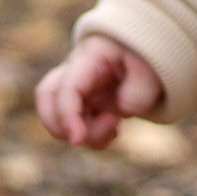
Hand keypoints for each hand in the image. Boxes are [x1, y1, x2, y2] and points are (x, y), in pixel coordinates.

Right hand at [34, 36, 164, 148]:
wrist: (146, 55)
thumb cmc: (145, 56)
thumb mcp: (149, 70)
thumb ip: (138, 92)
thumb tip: (121, 111)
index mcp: (89, 58)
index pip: (66, 87)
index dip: (66, 116)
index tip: (77, 140)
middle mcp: (76, 73)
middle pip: (47, 99)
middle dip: (62, 126)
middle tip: (98, 132)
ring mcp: (78, 91)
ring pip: (60, 118)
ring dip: (85, 135)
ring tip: (115, 128)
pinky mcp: (85, 106)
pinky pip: (77, 127)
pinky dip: (92, 137)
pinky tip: (113, 131)